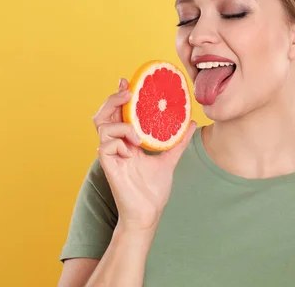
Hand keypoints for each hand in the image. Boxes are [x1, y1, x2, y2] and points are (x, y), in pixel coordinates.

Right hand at [92, 78, 196, 231]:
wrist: (149, 213)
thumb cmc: (154, 189)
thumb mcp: (169, 160)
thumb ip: (178, 141)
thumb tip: (192, 124)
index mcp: (127, 141)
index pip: (118, 113)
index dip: (119, 96)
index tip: (127, 81)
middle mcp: (116, 145)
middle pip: (103, 114)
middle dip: (113, 99)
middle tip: (127, 92)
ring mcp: (111, 155)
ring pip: (102, 126)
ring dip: (122, 125)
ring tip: (138, 136)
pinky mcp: (108, 166)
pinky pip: (105, 146)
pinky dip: (120, 144)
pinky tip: (133, 152)